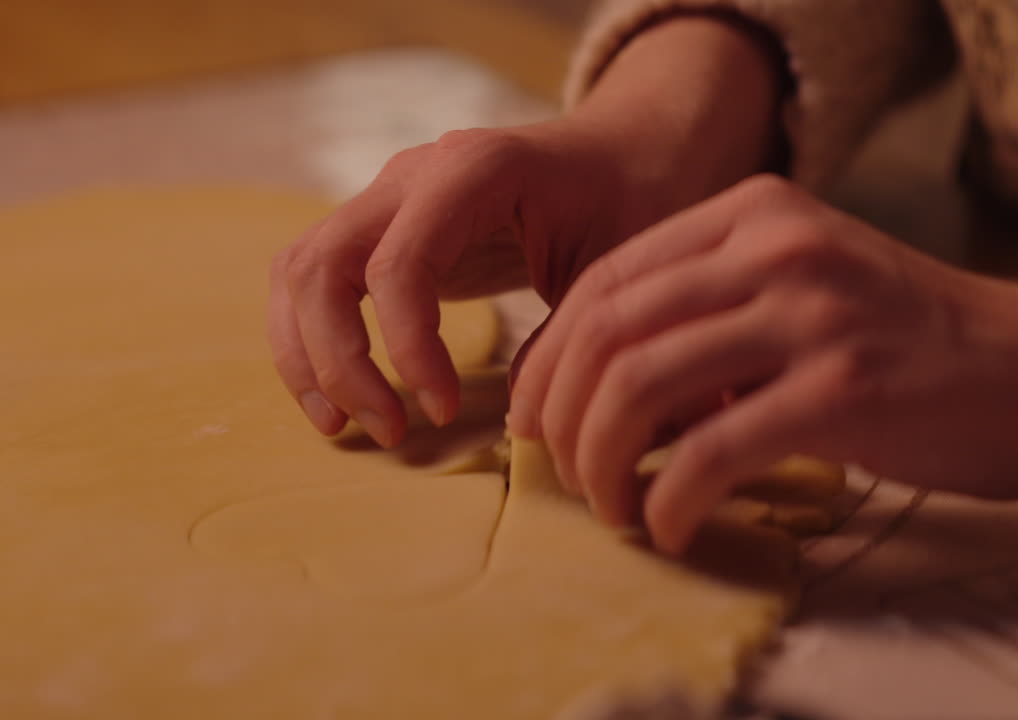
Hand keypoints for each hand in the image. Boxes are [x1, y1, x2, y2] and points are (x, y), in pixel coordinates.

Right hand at [269, 120, 636, 447]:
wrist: (623, 156)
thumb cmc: (629, 205)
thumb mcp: (615, 267)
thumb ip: (566, 334)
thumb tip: (519, 421)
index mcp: (475, 169)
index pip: (398, 263)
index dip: (408, 348)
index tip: (446, 411)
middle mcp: (413, 173)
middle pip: (323, 264)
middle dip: (340, 361)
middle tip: (390, 431)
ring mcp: (388, 195)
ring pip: (301, 270)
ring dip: (307, 356)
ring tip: (344, 428)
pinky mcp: (380, 227)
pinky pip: (313, 278)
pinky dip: (309, 340)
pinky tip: (339, 400)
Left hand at [510, 175, 1017, 552]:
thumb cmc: (915, 344)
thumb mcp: (805, 290)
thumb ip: (713, 312)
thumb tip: (600, 388)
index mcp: (755, 214)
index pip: (606, 280)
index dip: (548, 356)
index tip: (537, 417)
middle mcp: (775, 248)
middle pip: (606, 329)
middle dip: (560, 414)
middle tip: (561, 471)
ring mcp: (811, 313)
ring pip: (639, 386)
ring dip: (601, 462)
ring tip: (609, 506)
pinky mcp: (843, 388)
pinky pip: (710, 450)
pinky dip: (668, 500)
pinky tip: (668, 526)